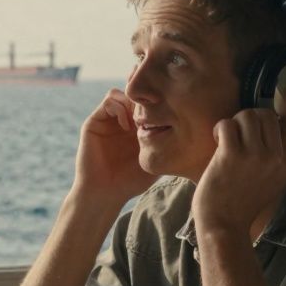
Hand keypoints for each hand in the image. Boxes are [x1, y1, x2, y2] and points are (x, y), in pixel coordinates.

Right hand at [72, 88, 158, 205]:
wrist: (104, 193)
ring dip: (133, 102)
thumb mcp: (155, 160)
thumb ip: (167, 144)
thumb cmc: (130, 182)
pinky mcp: (94, 122)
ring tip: (139, 123)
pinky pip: (109, 100)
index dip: (158, 102)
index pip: (147, 102)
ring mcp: (107, 120)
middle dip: (146, 99)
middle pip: (136, 93)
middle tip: (154, 114)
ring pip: (122, 92)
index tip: (167, 114)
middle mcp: (121, 120)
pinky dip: (120, 107)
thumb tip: (191, 131)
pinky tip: (127, 127)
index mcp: (135, 127)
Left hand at [192, 84, 285, 238]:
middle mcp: (276, 159)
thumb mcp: (271, 180)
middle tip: (238, 135)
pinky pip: (228, 124)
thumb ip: (275, 154)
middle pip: (267, 115)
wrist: (224, 225)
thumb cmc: (241, 202)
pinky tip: (218, 143)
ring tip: (227, 141)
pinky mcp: (233, 155)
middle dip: (249, 118)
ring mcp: (256, 156)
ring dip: (234, 123)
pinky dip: (220, 130)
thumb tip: (272, 121)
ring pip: (247, 116)